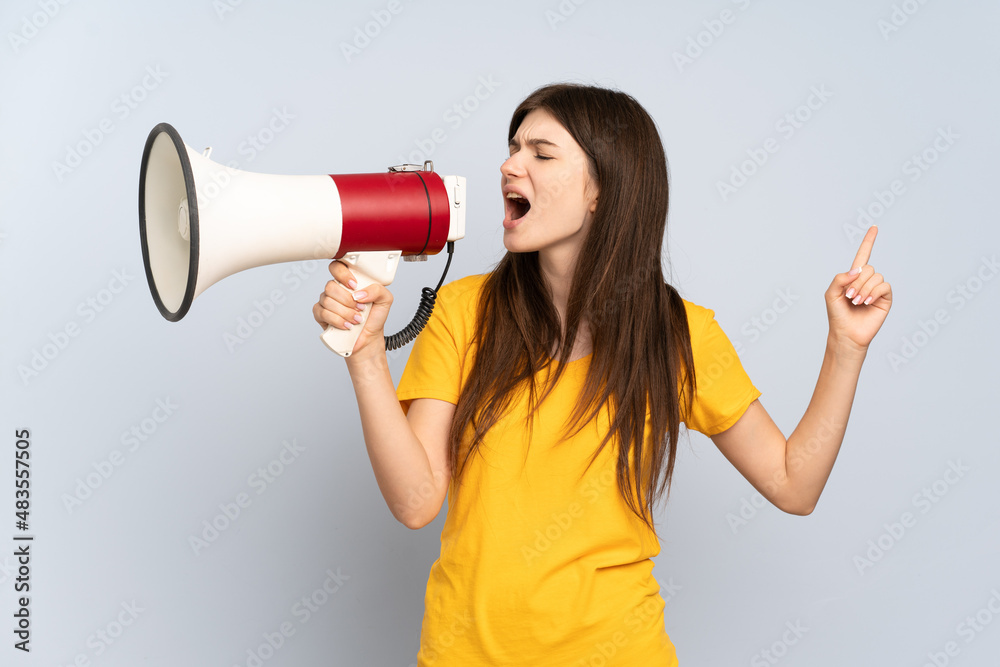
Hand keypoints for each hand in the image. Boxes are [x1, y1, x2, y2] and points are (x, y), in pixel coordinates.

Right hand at [312, 260, 393, 356]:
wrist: (369, 337)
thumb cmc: (374, 317)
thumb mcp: (385, 300)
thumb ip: (377, 290)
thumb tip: (359, 293)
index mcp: (349, 282)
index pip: (337, 267)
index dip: (342, 274)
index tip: (354, 286)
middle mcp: (336, 290)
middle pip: (330, 286)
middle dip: (347, 300)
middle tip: (360, 308)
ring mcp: (327, 302)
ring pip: (328, 301)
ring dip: (345, 313)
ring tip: (357, 319)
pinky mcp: (321, 315)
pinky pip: (322, 313)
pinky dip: (337, 321)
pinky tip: (347, 325)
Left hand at [825, 225, 892, 352]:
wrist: (846, 333)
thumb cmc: (837, 315)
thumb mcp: (830, 293)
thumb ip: (840, 278)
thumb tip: (858, 269)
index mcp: (854, 277)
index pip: (863, 255)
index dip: (868, 241)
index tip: (874, 227)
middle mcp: (867, 281)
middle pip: (868, 268)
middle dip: (857, 282)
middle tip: (849, 297)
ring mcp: (877, 289)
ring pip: (876, 276)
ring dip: (864, 289)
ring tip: (856, 302)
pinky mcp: (885, 298)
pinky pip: (884, 286)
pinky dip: (874, 292)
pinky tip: (866, 302)